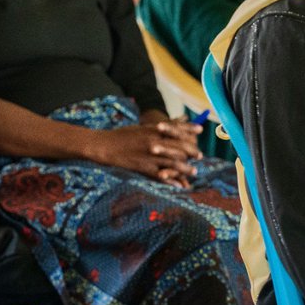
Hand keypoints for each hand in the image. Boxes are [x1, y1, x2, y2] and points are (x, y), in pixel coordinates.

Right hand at [86, 123, 202, 186]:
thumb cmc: (123, 135)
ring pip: (172, 162)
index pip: (177, 129)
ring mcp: (149, 155)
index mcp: (153, 130)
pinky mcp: (143, 167)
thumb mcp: (143, 126)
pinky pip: (160, 175)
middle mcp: (154, 142)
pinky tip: (178, 185)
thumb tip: (182, 118)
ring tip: (193, 171)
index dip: (190, 131)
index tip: (200, 132)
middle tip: (200, 155)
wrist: (104, 145)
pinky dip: (171, 181)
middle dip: (191, 151)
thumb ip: (163, 124)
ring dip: (185, 168)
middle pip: (178, 147)